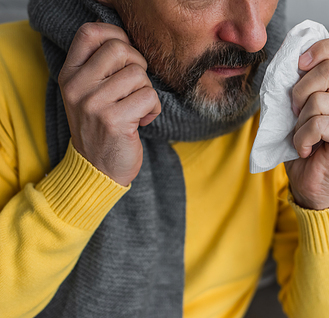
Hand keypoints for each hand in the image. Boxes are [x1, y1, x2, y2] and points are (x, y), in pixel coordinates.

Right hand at [58, 22, 160, 185]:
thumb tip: (128, 41)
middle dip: (138, 65)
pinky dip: (154, 108)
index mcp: (70, 75)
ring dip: (147, 91)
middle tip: (137, 86)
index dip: (116, 35)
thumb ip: (100, 67)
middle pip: (119, 49)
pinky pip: (148, 97)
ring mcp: (93, 104)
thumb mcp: (88, 94)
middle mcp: (77, 87)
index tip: (128, 54)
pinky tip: (143, 121)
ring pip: (138, 74)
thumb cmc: (101, 127)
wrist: (98, 170)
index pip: (89, 33)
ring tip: (138, 108)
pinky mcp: (113, 121)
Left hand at [285, 37, 328, 209]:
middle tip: (296, 116)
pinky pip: (319, 124)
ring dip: (299, 122)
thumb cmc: (302, 145)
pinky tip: (306, 149)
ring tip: (303, 137)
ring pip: (319, 100)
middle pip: (327, 71)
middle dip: (299, 93)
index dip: (321, 49)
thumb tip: (292, 63)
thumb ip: (299, 84)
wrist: (308, 183)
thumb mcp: (295, 108)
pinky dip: (302, 138)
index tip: (300, 65)